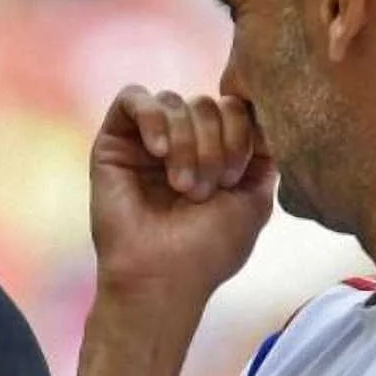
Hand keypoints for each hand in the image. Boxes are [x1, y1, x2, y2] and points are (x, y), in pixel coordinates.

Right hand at [91, 86, 275, 298]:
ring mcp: (144, 140)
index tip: (236, 179)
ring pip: (174, 102)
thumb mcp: (254, 197)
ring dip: (186, 144)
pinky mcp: (112, 141)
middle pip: (206, 103)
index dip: (242, 133)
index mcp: (212, 152)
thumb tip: (262, 114)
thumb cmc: (207, 249)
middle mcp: (179, 142)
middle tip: (206, 191)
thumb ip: (263, 153)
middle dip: (214, 145)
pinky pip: (132, 98)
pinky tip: (158, 152)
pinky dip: (152, 119)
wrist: (162, 277)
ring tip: (182, 186)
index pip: (235, 108)